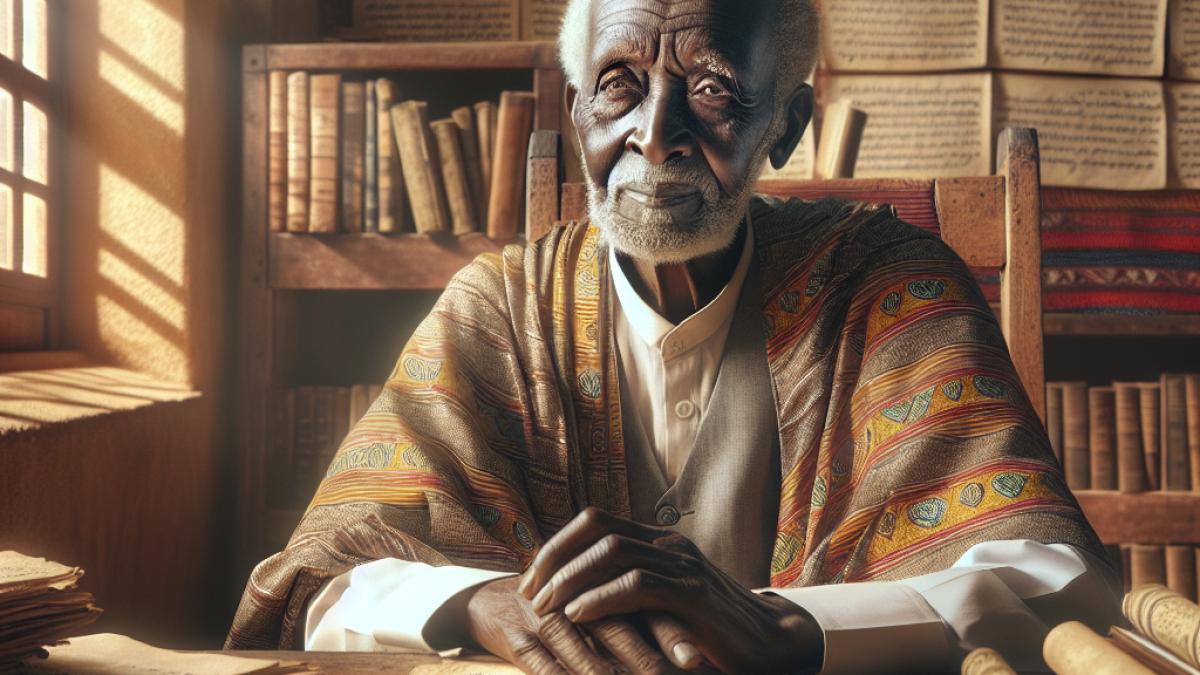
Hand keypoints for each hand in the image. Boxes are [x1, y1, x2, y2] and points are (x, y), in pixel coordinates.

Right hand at [460, 575, 677, 674]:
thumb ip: (639, 622)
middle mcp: (576, 600)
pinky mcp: (517, 637)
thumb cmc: (559, 609)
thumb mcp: (596, 611)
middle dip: (646, 658)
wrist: (492, 602)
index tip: (698, 661)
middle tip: (676, 671)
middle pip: (617, 628)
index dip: (672, 635)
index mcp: (602, 587)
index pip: (643, 610)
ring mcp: (545, 617)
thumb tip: (697, 655)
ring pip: (579, 648)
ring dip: (601, 674)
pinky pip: (539, 663)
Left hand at [517, 507, 823, 673]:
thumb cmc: (708, 630)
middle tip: (529, 595)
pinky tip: (578, 616)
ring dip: (570, 579)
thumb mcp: (662, 602)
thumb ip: (627, 590)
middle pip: (596, 529)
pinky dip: (600, 599)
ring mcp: (683, 565)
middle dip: (554, 559)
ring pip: (612, 553)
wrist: (769, 646)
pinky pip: (637, 585)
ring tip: (546, 608)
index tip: (531, 580)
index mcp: (659, 540)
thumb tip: (571, 595)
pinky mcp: (693, 594)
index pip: (595, 522)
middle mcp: (669, 544)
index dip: (556, 546)